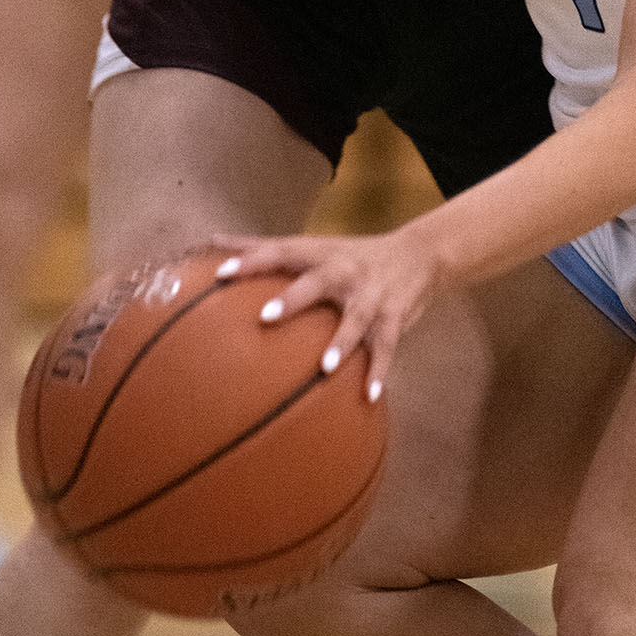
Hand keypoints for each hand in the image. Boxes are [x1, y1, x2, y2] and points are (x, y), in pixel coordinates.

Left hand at [209, 226, 448, 400]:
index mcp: (320, 253)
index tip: (220, 273)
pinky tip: (370, 395)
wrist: (421, 253)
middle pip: (318, 280)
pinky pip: (387, 345)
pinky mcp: (395, 315)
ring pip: (357, 318)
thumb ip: (266, 247)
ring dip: (342, 342)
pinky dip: (380, 370)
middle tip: (265, 317)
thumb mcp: (314, 246)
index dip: (252, 260)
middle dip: (294, 298)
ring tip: (325, 369)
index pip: (282, 250)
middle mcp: (345, 270)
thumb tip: (214, 240)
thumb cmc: (353, 254)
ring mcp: (371, 293)